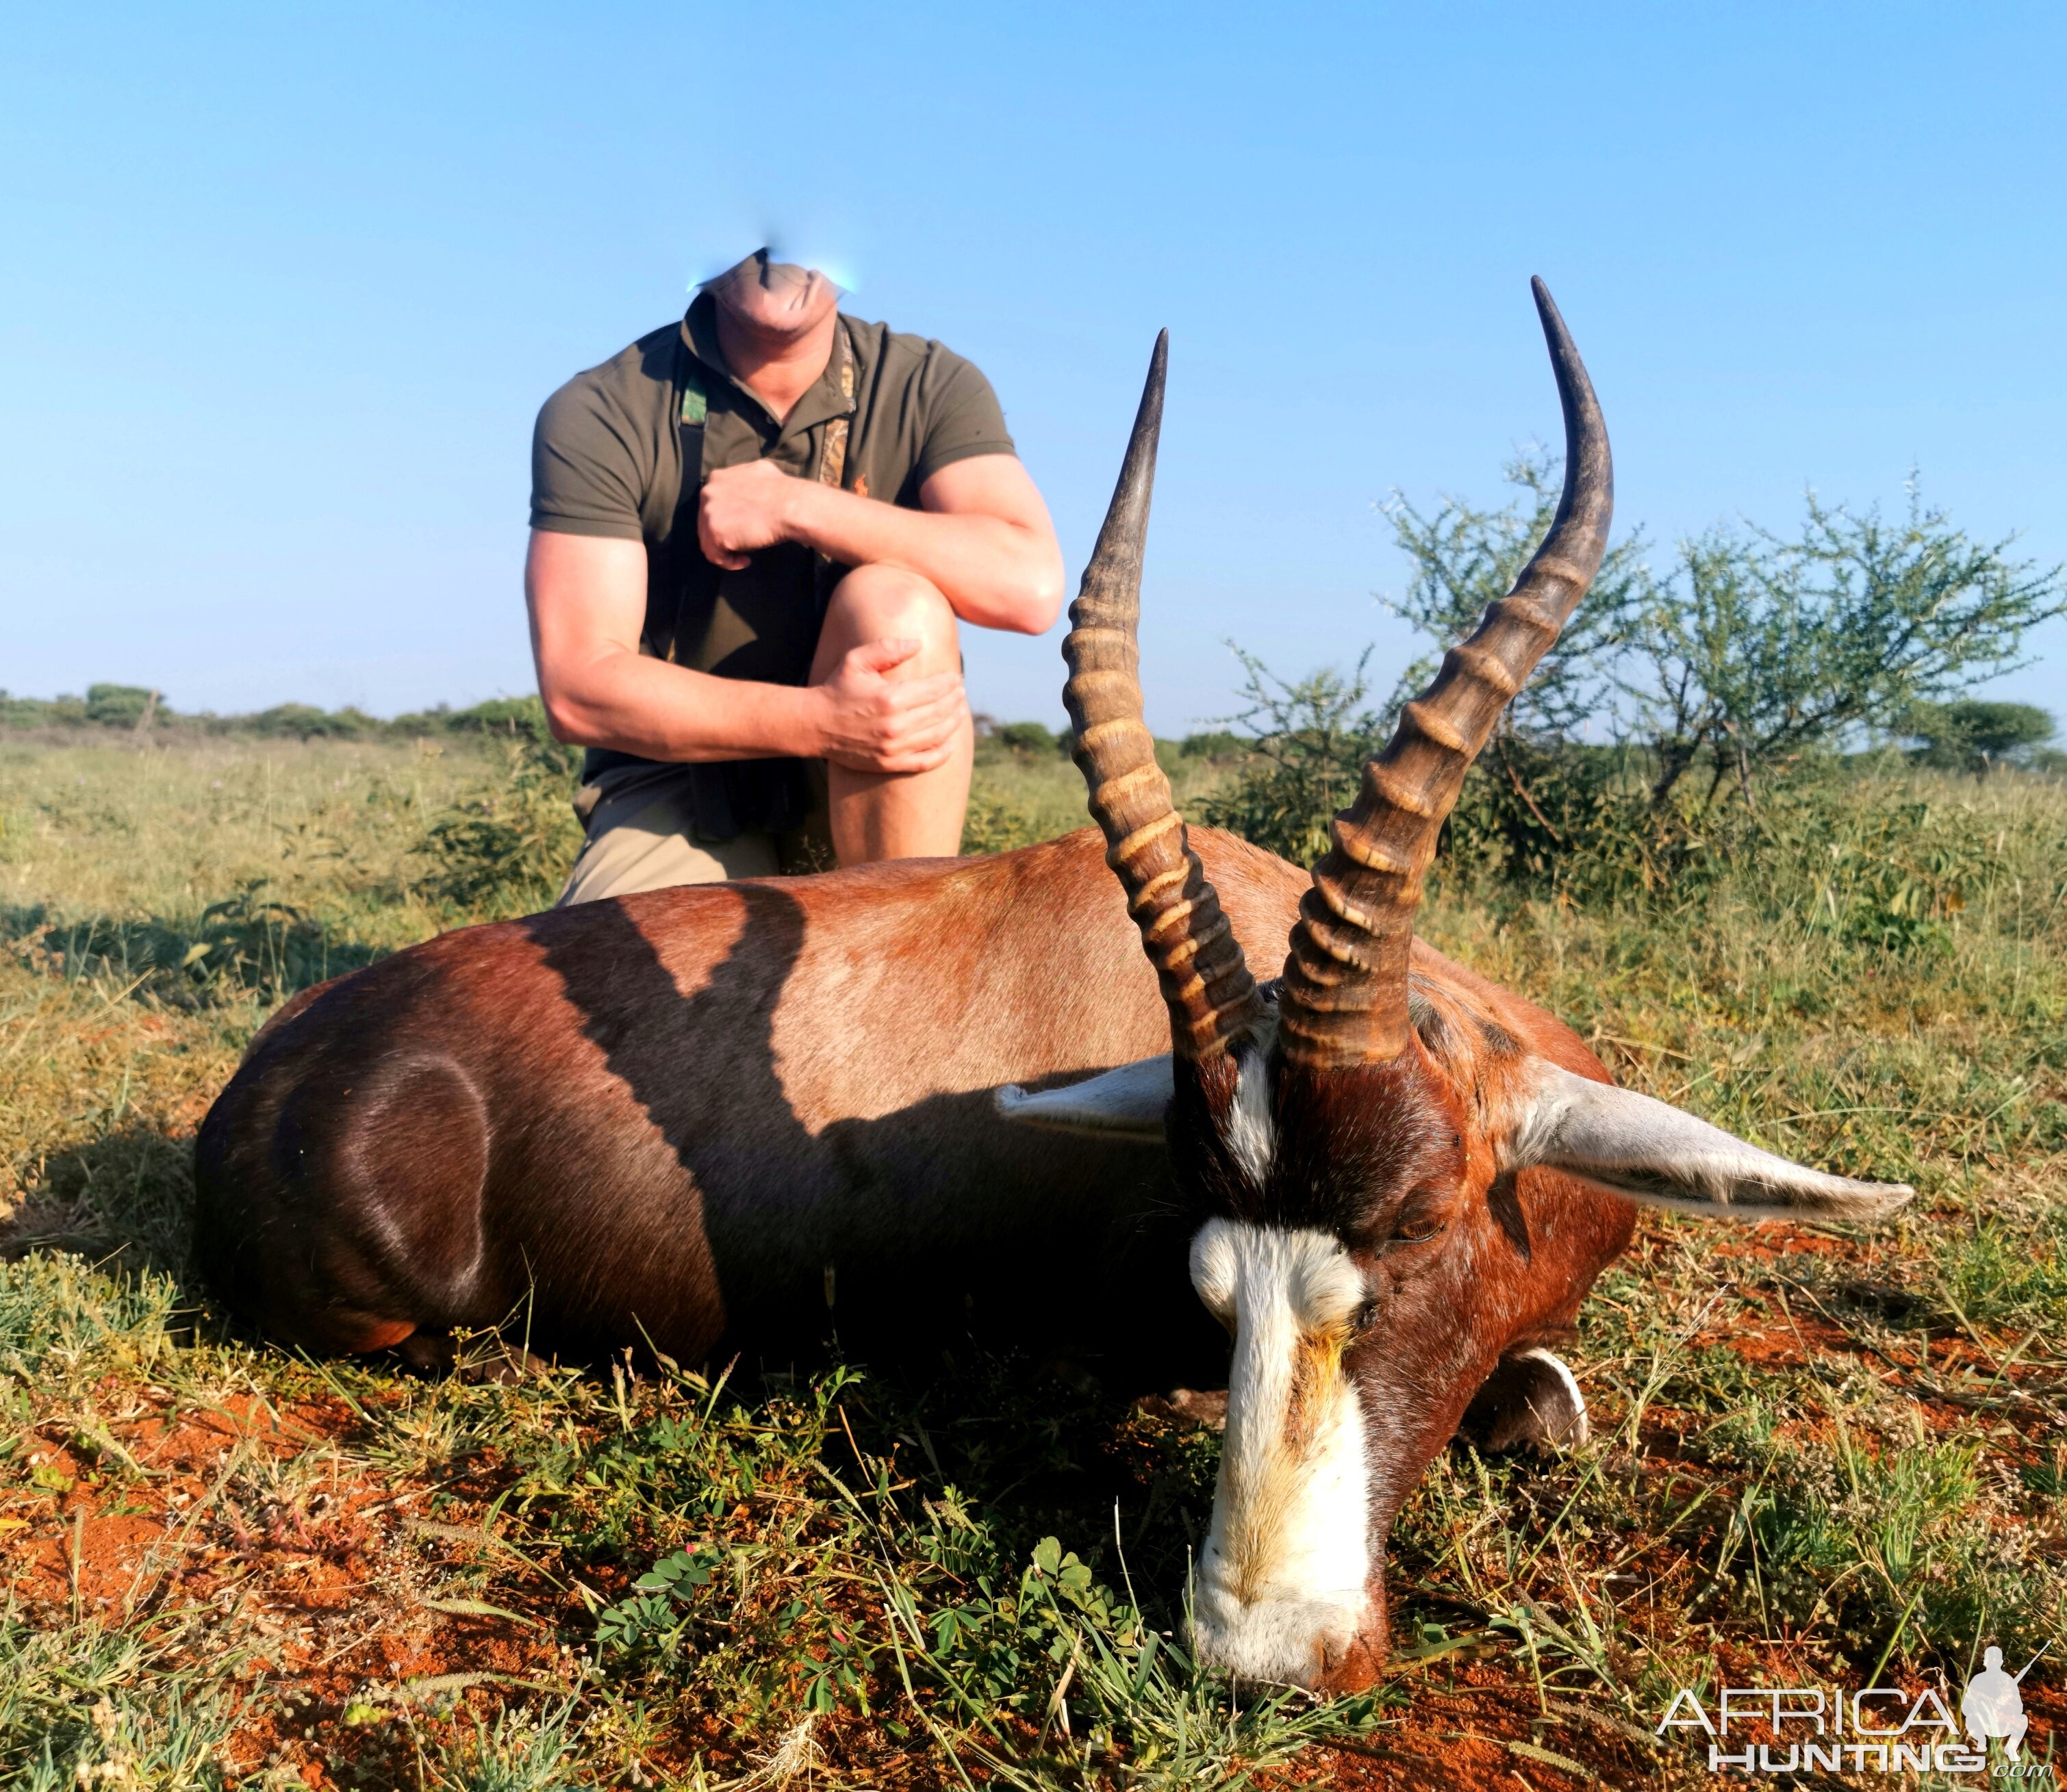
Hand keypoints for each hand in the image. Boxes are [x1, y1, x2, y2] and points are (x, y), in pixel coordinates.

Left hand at [699, 460, 803, 569]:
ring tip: (743, 555)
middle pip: (706, 521)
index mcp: (717, 478)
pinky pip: (715, 555)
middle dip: (723, 533)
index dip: (725, 517)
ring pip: (708, 539)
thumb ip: (743, 481)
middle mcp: (708, 493)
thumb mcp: (759, 472)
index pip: (712, 503)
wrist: (790, 506)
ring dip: (725, 549)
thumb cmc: (783, 492)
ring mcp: (709, 513)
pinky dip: (729, 562)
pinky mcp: (715, 533)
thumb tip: (746, 489)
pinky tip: (745, 561)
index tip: (739, 525)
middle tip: (740, 541)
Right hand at [810, 639, 968, 773]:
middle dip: (955, 700)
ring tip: (960, 712)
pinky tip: (950, 743)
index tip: (956, 678)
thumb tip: (918, 643)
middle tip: (961, 693)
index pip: (934, 689)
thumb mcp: (857, 661)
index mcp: (890, 698)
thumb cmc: (837, 688)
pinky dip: (943, 753)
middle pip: (940, 711)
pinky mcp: (890, 764)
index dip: (950, 683)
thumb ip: (888, 648)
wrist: (815, 725)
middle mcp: (895, 725)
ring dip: (954, 722)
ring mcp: (894, 748)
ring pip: (938, 735)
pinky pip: (925, 761)